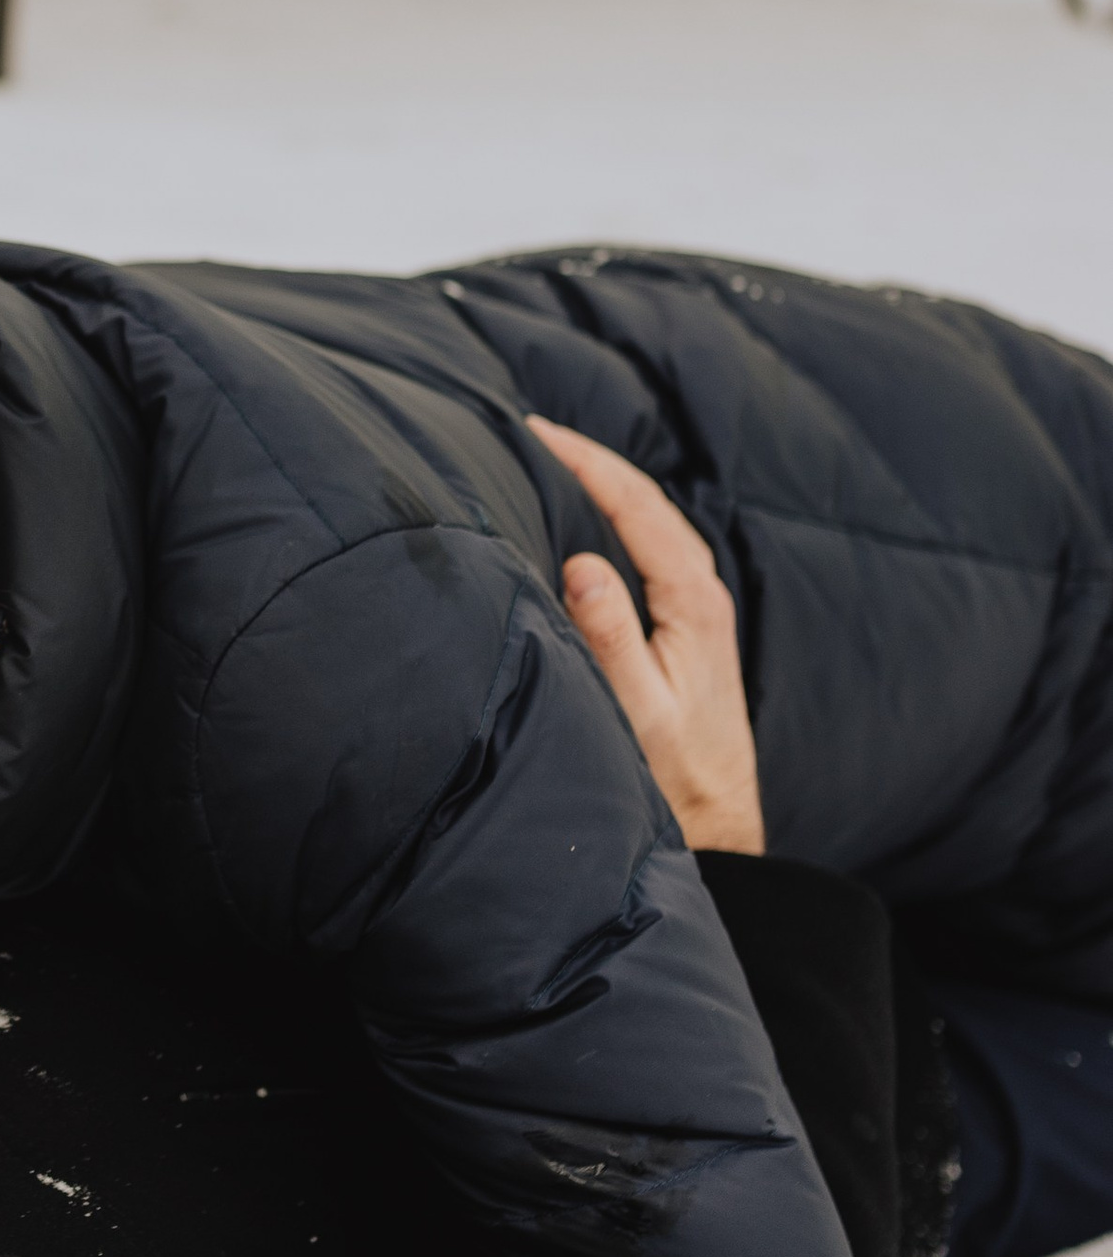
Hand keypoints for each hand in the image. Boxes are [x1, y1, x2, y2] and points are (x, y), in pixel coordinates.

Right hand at [527, 417, 763, 852]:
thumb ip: (610, 639)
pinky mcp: (690, 631)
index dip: (589, 462)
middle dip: (594, 461)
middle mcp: (704, 598)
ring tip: (556, 461)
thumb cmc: (674, 777)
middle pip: (649, 503)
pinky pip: (652, 552)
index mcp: (694, 604)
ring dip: (607, 488)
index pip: (638, 507)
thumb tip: (583, 565)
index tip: (539, 430)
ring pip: (653, 525)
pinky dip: (618, 522)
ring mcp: (701, 613)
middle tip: (537, 430)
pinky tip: (590, 524)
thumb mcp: (636, 711)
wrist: (719, 826)